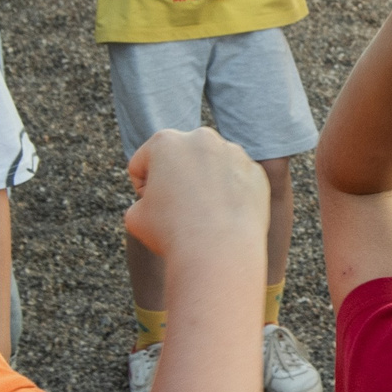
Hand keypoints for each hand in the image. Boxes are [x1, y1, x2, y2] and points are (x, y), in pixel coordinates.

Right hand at [125, 127, 269, 261]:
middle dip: (176, 180)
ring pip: (210, 168)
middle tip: (178, 212)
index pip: (143, 163)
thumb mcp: (135, 218)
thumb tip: (158, 201)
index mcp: (166, 142)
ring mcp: (234, 153)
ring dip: (205, 185)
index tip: (153, 209)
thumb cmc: (171, 234)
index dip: (142, 189)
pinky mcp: (256, 173)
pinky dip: (230, 196)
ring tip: (203, 218)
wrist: (219, 253)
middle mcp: (202, 138)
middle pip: (179, 160)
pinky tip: (224, 219)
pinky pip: (236, 183)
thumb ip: (142, 201)